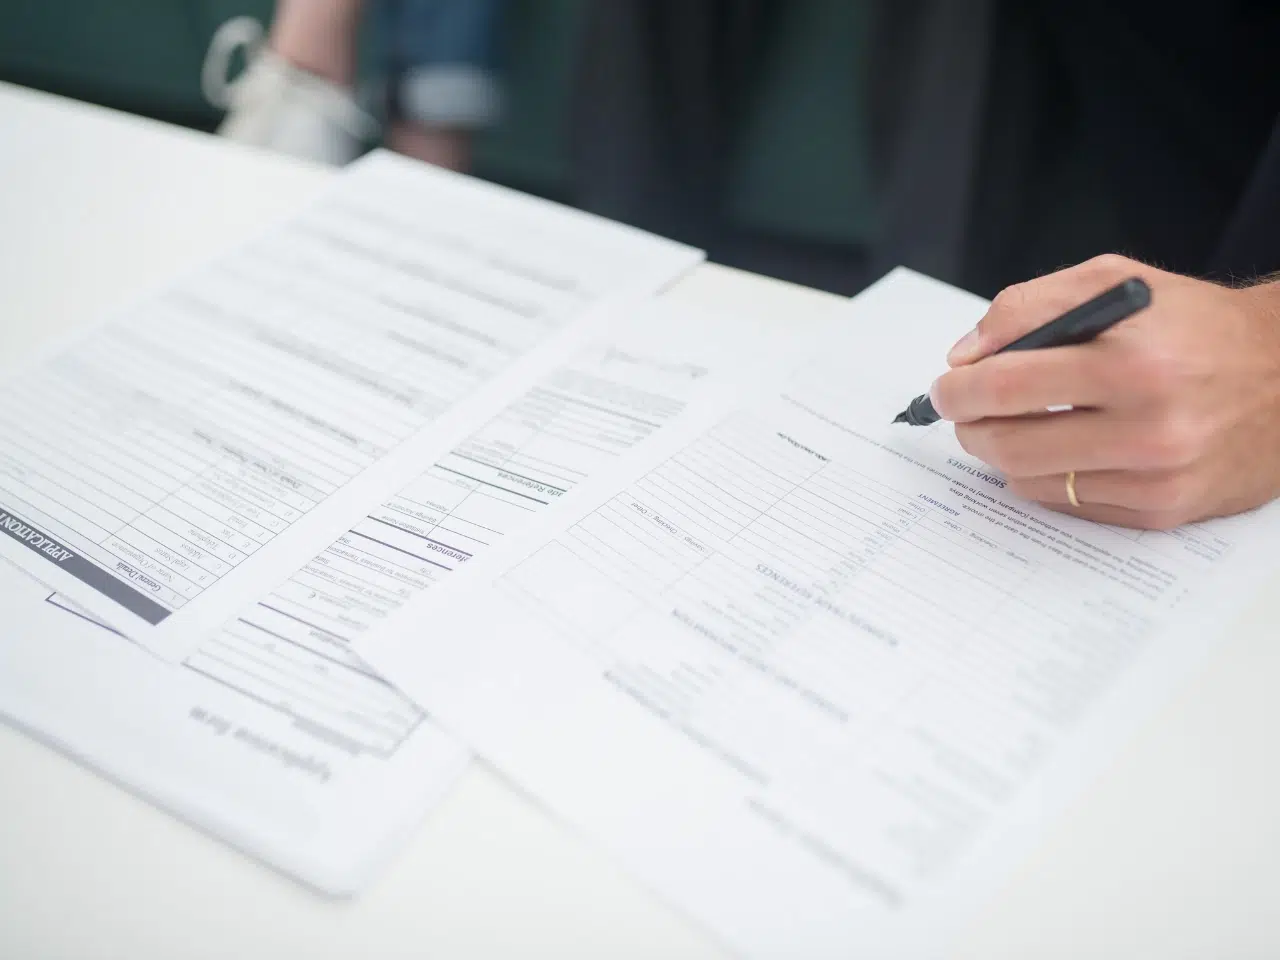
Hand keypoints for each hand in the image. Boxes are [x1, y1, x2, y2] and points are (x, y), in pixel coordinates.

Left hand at [930, 254, 1279, 528]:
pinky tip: (1060, 450)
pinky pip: (1070, 505)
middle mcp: (1148, 427)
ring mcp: (1157, 477)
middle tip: (965, 413)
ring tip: (1014, 426)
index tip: (944, 389)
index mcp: (1132, 361)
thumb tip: (965, 355)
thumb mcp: (1117, 284)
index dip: (957, 391)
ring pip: (1032, 481)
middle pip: (1010, 444)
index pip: (1007, 386)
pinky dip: (1046, 479)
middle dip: (970, 428)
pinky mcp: (1164, 511)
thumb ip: (1029, 307)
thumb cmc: (1195, 325)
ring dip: (1004, 454)